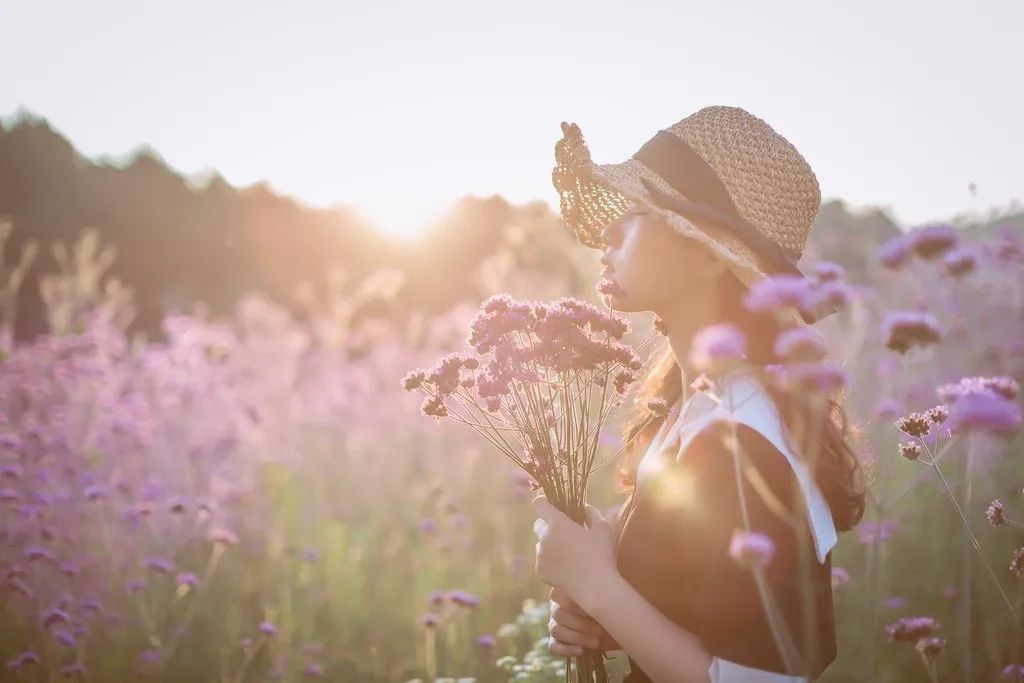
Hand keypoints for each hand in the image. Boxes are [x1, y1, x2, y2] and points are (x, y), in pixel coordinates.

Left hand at [532, 495, 618, 613]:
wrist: (596, 587)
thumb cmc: (601, 555)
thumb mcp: (602, 528)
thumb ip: (591, 513)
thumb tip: (584, 507)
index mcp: (557, 523)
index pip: (540, 504)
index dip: (544, 503)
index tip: (552, 506)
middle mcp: (544, 538)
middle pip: (538, 525)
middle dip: (549, 526)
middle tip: (565, 534)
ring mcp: (540, 555)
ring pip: (540, 544)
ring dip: (550, 544)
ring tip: (569, 554)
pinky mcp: (540, 571)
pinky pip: (542, 560)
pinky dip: (550, 560)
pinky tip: (567, 567)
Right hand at [547, 585, 619, 657]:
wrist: (613, 630)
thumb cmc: (610, 610)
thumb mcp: (606, 600)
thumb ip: (599, 594)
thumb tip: (598, 589)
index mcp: (566, 593)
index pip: (558, 594)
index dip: (574, 604)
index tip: (592, 611)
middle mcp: (557, 607)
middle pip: (558, 614)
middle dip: (581, 624)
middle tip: (600, 630)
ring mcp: (555, 625)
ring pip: (556, 630)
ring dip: (577, 638)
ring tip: (596, 642)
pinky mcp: (555, 642)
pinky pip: (553, 646)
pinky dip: (566, 650)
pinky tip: (581, 650)